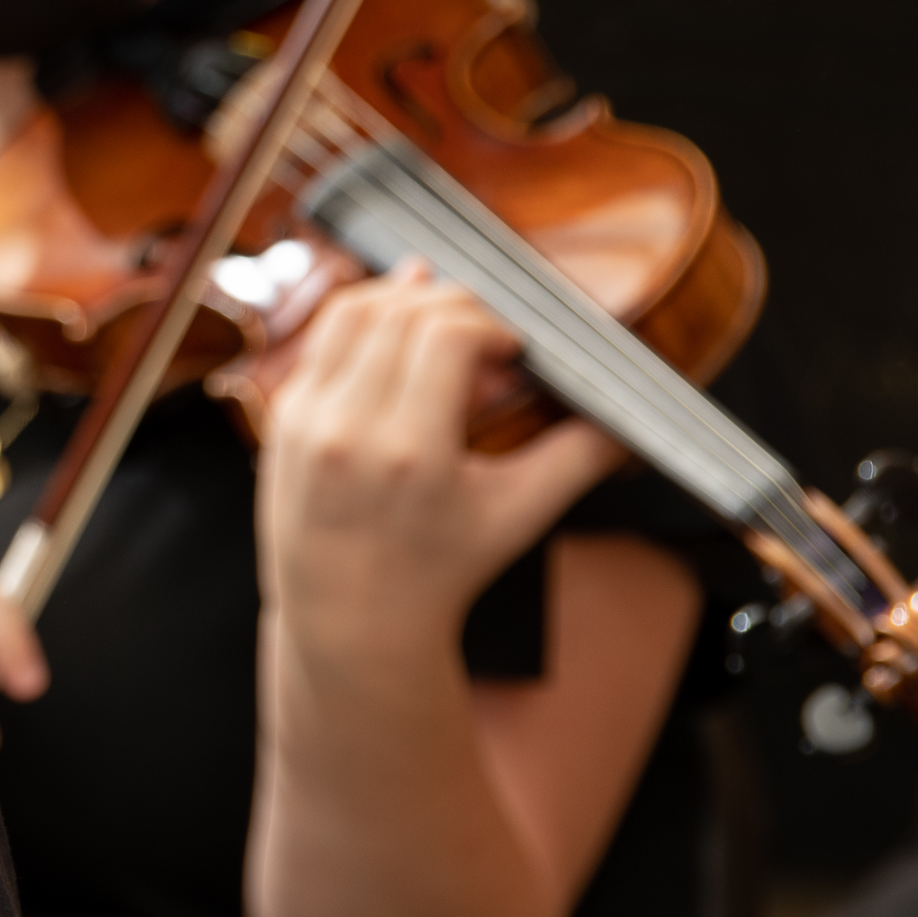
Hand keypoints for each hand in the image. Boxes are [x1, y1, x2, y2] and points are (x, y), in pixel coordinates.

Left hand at [255, 265, 623, 647]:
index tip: (514, 350)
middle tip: (488, 334)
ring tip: (443, 313)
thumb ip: (580, 457)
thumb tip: (637, 415)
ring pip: (351, 312)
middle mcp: (346, 429)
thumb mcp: (518, 514)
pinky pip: (321, 342)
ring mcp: (303, 421)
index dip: (491, 325)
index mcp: (409, 451)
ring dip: (402, 298)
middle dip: (454, 306)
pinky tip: (397, 329)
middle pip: (401, 312)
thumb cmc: (441, 569)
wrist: (350, 618)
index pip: (446, 334)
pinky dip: (363, 324)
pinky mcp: (280, 419)